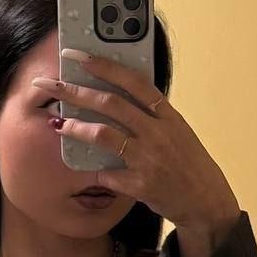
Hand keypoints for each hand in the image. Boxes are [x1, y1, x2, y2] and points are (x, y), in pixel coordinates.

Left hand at [44, 49, 241, 237]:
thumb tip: (116, 98)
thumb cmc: (189, 164)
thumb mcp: (177, 132)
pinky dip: (98, 171)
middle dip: (75, 91)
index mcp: (169, 116)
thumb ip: (152, 116)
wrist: (206, 201)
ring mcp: (150, 159)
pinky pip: (108, 174)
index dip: (104, 66)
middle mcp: (159, 133)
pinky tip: (93, 170)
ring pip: (103, 134)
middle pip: (110, 103)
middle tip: (49, 85)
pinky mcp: (141, 185)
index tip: (77, 55)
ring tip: (58, 124)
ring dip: (75, 127)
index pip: (134, 81)